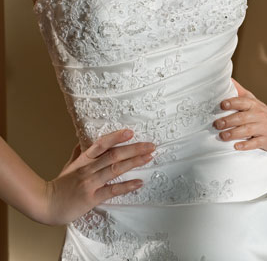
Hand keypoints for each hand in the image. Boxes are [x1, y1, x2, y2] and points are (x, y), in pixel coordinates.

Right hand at [39, 129, 155, 225]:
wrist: (45, 204)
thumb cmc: (59, 185)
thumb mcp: (69, 166)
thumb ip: (78, 153)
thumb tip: (82, 141)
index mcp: (84, 159)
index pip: (102, 144)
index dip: (116, 136)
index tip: (130, 132)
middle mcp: (89, 168)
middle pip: (114, 154)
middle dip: (134, 149)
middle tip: (150, 145)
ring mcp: (90, 182)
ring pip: (115, 169)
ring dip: (134, 162)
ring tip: (149, 157)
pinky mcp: (92, 197)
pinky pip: (112, 190)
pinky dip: (127, 186)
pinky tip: (139, 182)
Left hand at [212, 78, 266, 151]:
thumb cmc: (264, 114)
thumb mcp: (253, 101)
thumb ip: (240, 92)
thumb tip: (227, 79)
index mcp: (254, 105)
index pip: (242, 102)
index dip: (232, 103)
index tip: (222, 105)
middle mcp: (258, 115)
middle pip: (242, 117)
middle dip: (228, 120)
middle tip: (217, 124)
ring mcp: (263, 128)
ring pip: (247, 130)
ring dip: (234, 133)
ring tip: (222, 136)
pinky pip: (256, 143)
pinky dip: (246, 145)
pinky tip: (236, 146)